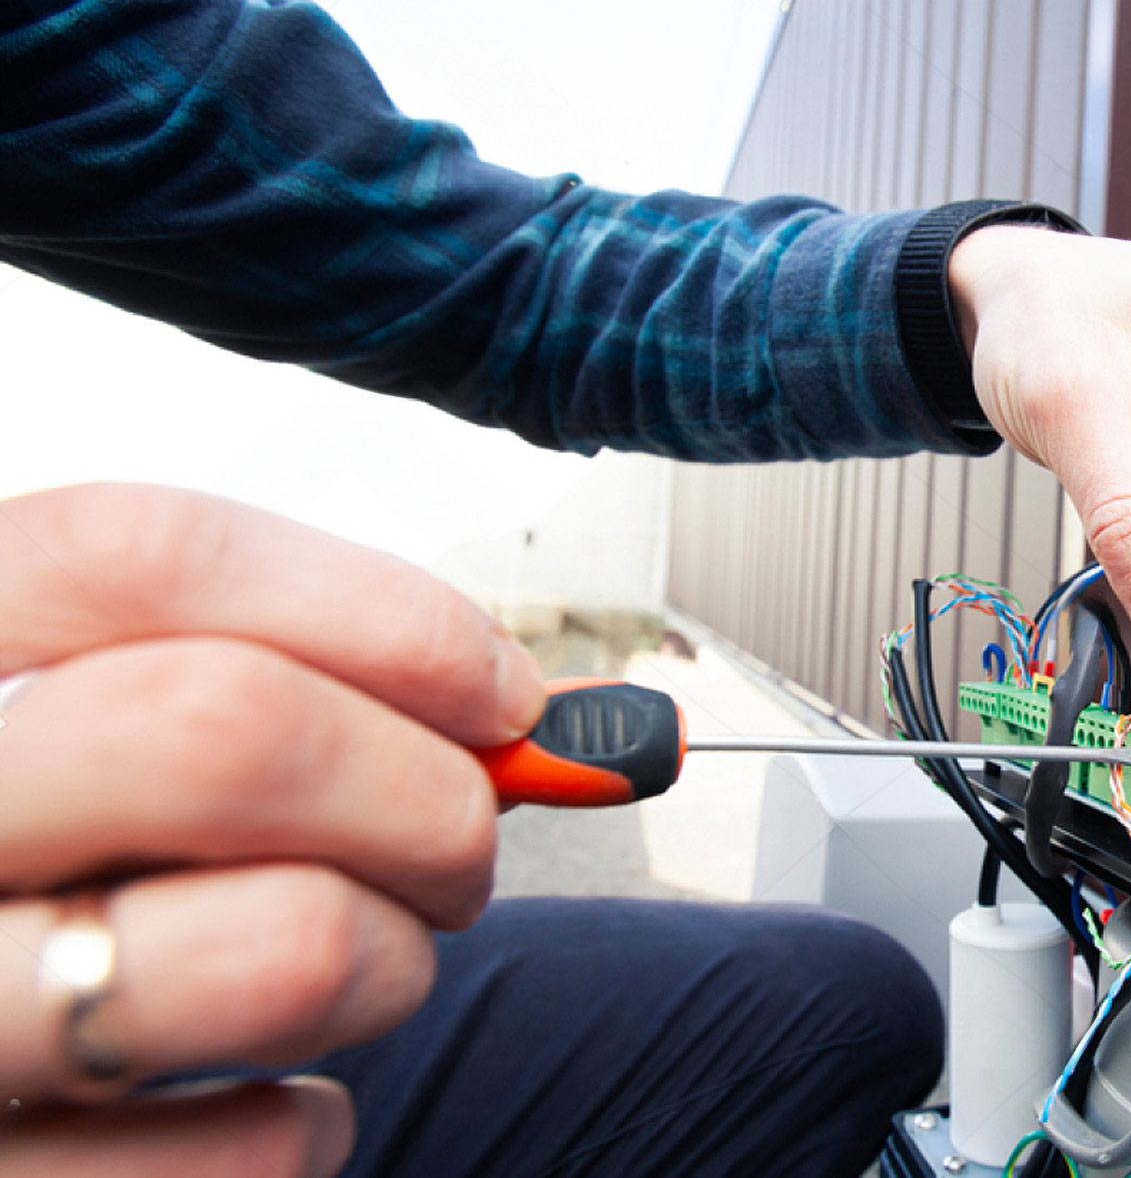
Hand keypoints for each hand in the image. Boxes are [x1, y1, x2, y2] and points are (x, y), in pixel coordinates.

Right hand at [0, 484, 543, 1175]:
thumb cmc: (60, 880)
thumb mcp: (94, 749)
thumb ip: (272, 688)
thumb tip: (529, 708)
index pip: (136, 554)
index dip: (375, 611)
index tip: (500, 693)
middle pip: (229, 727)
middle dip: (424, 791)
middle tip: (458, 850)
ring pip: (285, 943)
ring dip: (393, 956)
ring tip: (364, 969)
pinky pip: (256, 1151)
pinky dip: (312, 1123)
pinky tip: (269, 1102)